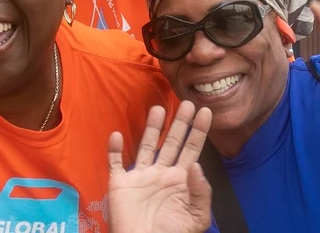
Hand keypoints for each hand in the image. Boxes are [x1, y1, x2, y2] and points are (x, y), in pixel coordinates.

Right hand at [108, 101, 212, 232]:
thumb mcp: (196, 217)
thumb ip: (200, 191)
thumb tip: (196, 164)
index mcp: (180, 180)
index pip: (191, 150)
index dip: (198, 131)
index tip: (206, 112)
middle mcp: (161, 173)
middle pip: (172, 142)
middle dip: (180, 123)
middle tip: (187, 103)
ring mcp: (140, 177)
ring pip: (146, 145)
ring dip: (152, 127)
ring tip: (159, 108)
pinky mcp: (120, 183)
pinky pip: (116, 162)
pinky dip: (114, 150)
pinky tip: (116, 135)